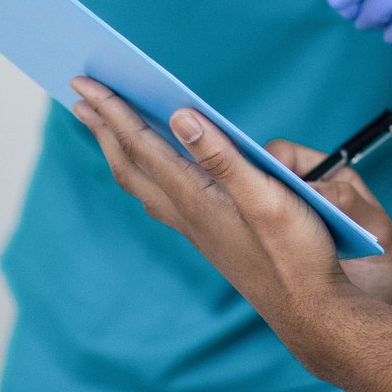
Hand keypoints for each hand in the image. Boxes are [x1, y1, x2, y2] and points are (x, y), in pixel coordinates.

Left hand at [66, 77, 391, 335]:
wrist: (314, 309)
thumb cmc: (297, 254)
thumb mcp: (267, 198)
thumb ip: (223, 157)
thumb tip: (180, 115)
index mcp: (196, 198)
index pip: (142, 145)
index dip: (112, 110)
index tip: (83, 82)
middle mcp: (187, 213)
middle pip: (129, 165)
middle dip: (103, 128)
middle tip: (77, 95)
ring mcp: (198, 227)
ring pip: (142, 184)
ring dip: (119, 150)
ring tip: (106, 126)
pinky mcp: (212, 236)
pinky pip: (162, 198)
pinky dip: (145, 172)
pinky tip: (156, 169)